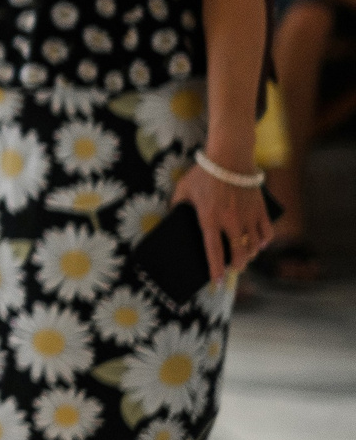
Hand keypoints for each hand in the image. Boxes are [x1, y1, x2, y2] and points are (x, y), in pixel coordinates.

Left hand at [171, 160, 272, 284]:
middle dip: (237, 266)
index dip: (215, 269)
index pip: (213, 251)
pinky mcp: (261, 209)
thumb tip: (172, 218)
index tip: (217, 282)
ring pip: (254, 246)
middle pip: (239, 253)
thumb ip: (177, 205)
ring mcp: (248, 216)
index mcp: (209, 218)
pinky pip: (267, 233)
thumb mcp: (183, 189)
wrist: (230, 157)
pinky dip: (264, 241)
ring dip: (250, 255)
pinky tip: (259, 243)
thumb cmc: (204, 173)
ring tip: (244, 256)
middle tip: (234, 268)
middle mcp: (231, 221)